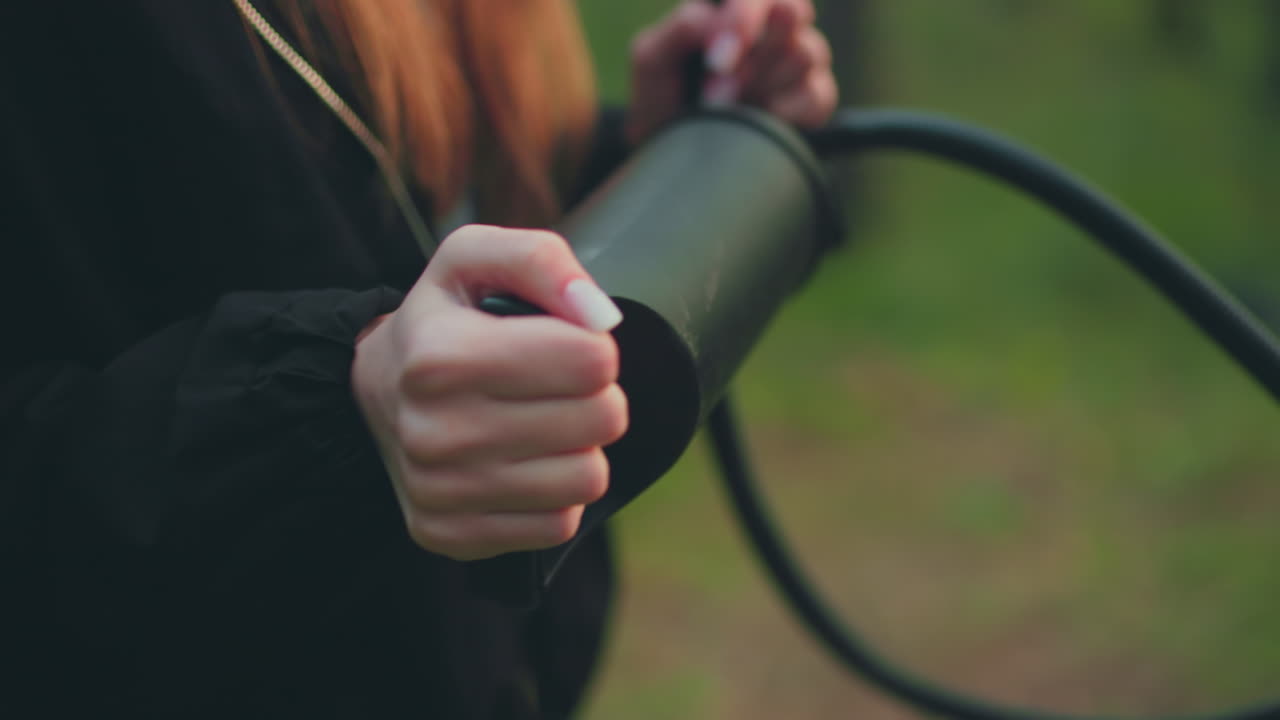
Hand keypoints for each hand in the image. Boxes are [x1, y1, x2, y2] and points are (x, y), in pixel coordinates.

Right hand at [351, 225, 627, 560]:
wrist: (375, 393)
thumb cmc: (445, 320)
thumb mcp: (473, 260)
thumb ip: (540, 260)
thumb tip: (599, 316)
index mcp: (441, 356)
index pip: (593, 360)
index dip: (594, 347)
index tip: (563, 344)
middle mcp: (434, 431)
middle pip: (603, 419)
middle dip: (596, 396)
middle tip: (559, 387)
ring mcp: (439, 492)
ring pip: (588, 479)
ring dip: (580, 448)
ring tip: (542, 425)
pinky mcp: (450, 536)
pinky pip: (560, 525)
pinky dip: (556, 495)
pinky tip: (524, 465)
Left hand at [627, 0, 837, 144]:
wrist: (671, 149)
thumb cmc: (663, 95)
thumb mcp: (652, 57)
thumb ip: (680, 28)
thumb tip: (716, 22)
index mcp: (732, 4)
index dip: (744, 17)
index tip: (717, 60)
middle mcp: (771, 23)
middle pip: (793, 10)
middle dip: (755, 54)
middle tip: (717, 90)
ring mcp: (797, 57)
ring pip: (806, 52)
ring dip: (762, 86)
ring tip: (727, 108)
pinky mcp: (814, 96)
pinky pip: (819, 94)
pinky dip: (785, 111)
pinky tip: (759, 118)